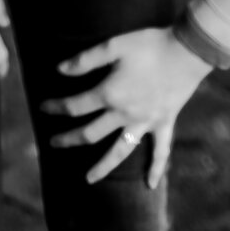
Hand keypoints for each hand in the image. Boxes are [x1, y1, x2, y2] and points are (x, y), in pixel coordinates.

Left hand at [40, 26, 210, 186]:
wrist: (186, 51)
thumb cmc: (148, 45)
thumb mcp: (113, 46)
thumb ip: (85, 60)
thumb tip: (59, 70)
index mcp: (110, 94)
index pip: (75, 106)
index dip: (56, 107)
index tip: (43, 108)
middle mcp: (125, 115)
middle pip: (91, 133)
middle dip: (69, 139)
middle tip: (54, 144)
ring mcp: (145, 123)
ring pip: (120, 151)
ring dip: (103, 166)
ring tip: (88, 180)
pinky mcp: (165, 123)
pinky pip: (160, 152)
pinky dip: (156, 169)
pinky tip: (150, 185)